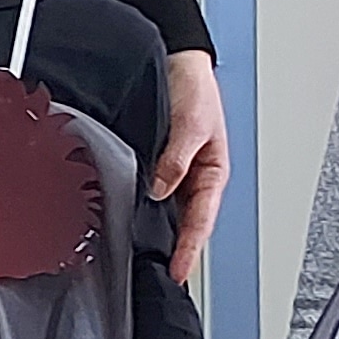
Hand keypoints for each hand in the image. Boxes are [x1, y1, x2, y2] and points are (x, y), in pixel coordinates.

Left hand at [155, 49, 228, 286]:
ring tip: (140, 259)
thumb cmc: (194, 87)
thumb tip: (161, 190)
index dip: (189, 249)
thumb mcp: (190, 123)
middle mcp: (193, 175)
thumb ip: (176, 159)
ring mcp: (174, 170)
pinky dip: (141, 207)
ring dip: (155, 232)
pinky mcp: (156, 162)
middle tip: (158, 277)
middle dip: (174, 250)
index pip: (201, 220)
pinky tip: (126, 219)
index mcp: (212, 171)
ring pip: (166, 211)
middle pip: (184, 222)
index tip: (180, 273)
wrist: (178, 60)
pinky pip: (150, 192)